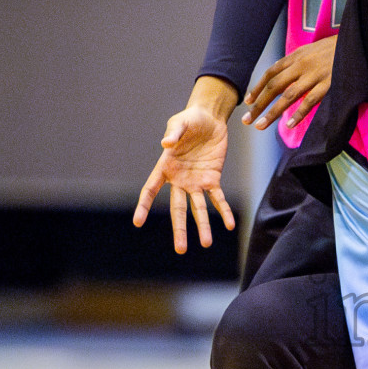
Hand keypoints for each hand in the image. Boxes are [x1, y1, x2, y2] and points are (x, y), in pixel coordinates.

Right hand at [134, 76, 236, 251]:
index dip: (144, 205)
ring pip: (198, 208)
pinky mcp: (212, 179)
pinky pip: (218, 198)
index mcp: (165, 167)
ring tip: (206, 243)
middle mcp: (179, 180)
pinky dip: (223, 211)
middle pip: (178, 208)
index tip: (137, 222)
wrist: (210, 118)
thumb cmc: (189, 120)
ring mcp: (196, 182)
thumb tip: (166, 142)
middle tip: (181, 250)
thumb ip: (174, 133)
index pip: (150, 189)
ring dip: (203, 226)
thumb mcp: (179, 122)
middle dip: (179, 229)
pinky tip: (229, 225)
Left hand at [241, 35, 335, 128]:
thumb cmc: (334, 49)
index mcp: (296, 56)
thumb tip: (279, 75)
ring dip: (272, 112)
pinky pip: (310, 101)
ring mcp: (315, 75)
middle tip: (246, 119)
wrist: (356, 42)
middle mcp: (302, 65)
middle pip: (274, 86)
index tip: (248, 101)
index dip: (257, 87)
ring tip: (260, 126)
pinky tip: (289, 124)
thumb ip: (295, 62)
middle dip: (258, 104)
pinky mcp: (329, 84)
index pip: (271, 73)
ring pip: (288, 96)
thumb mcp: (310, 50)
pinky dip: (299, 113)